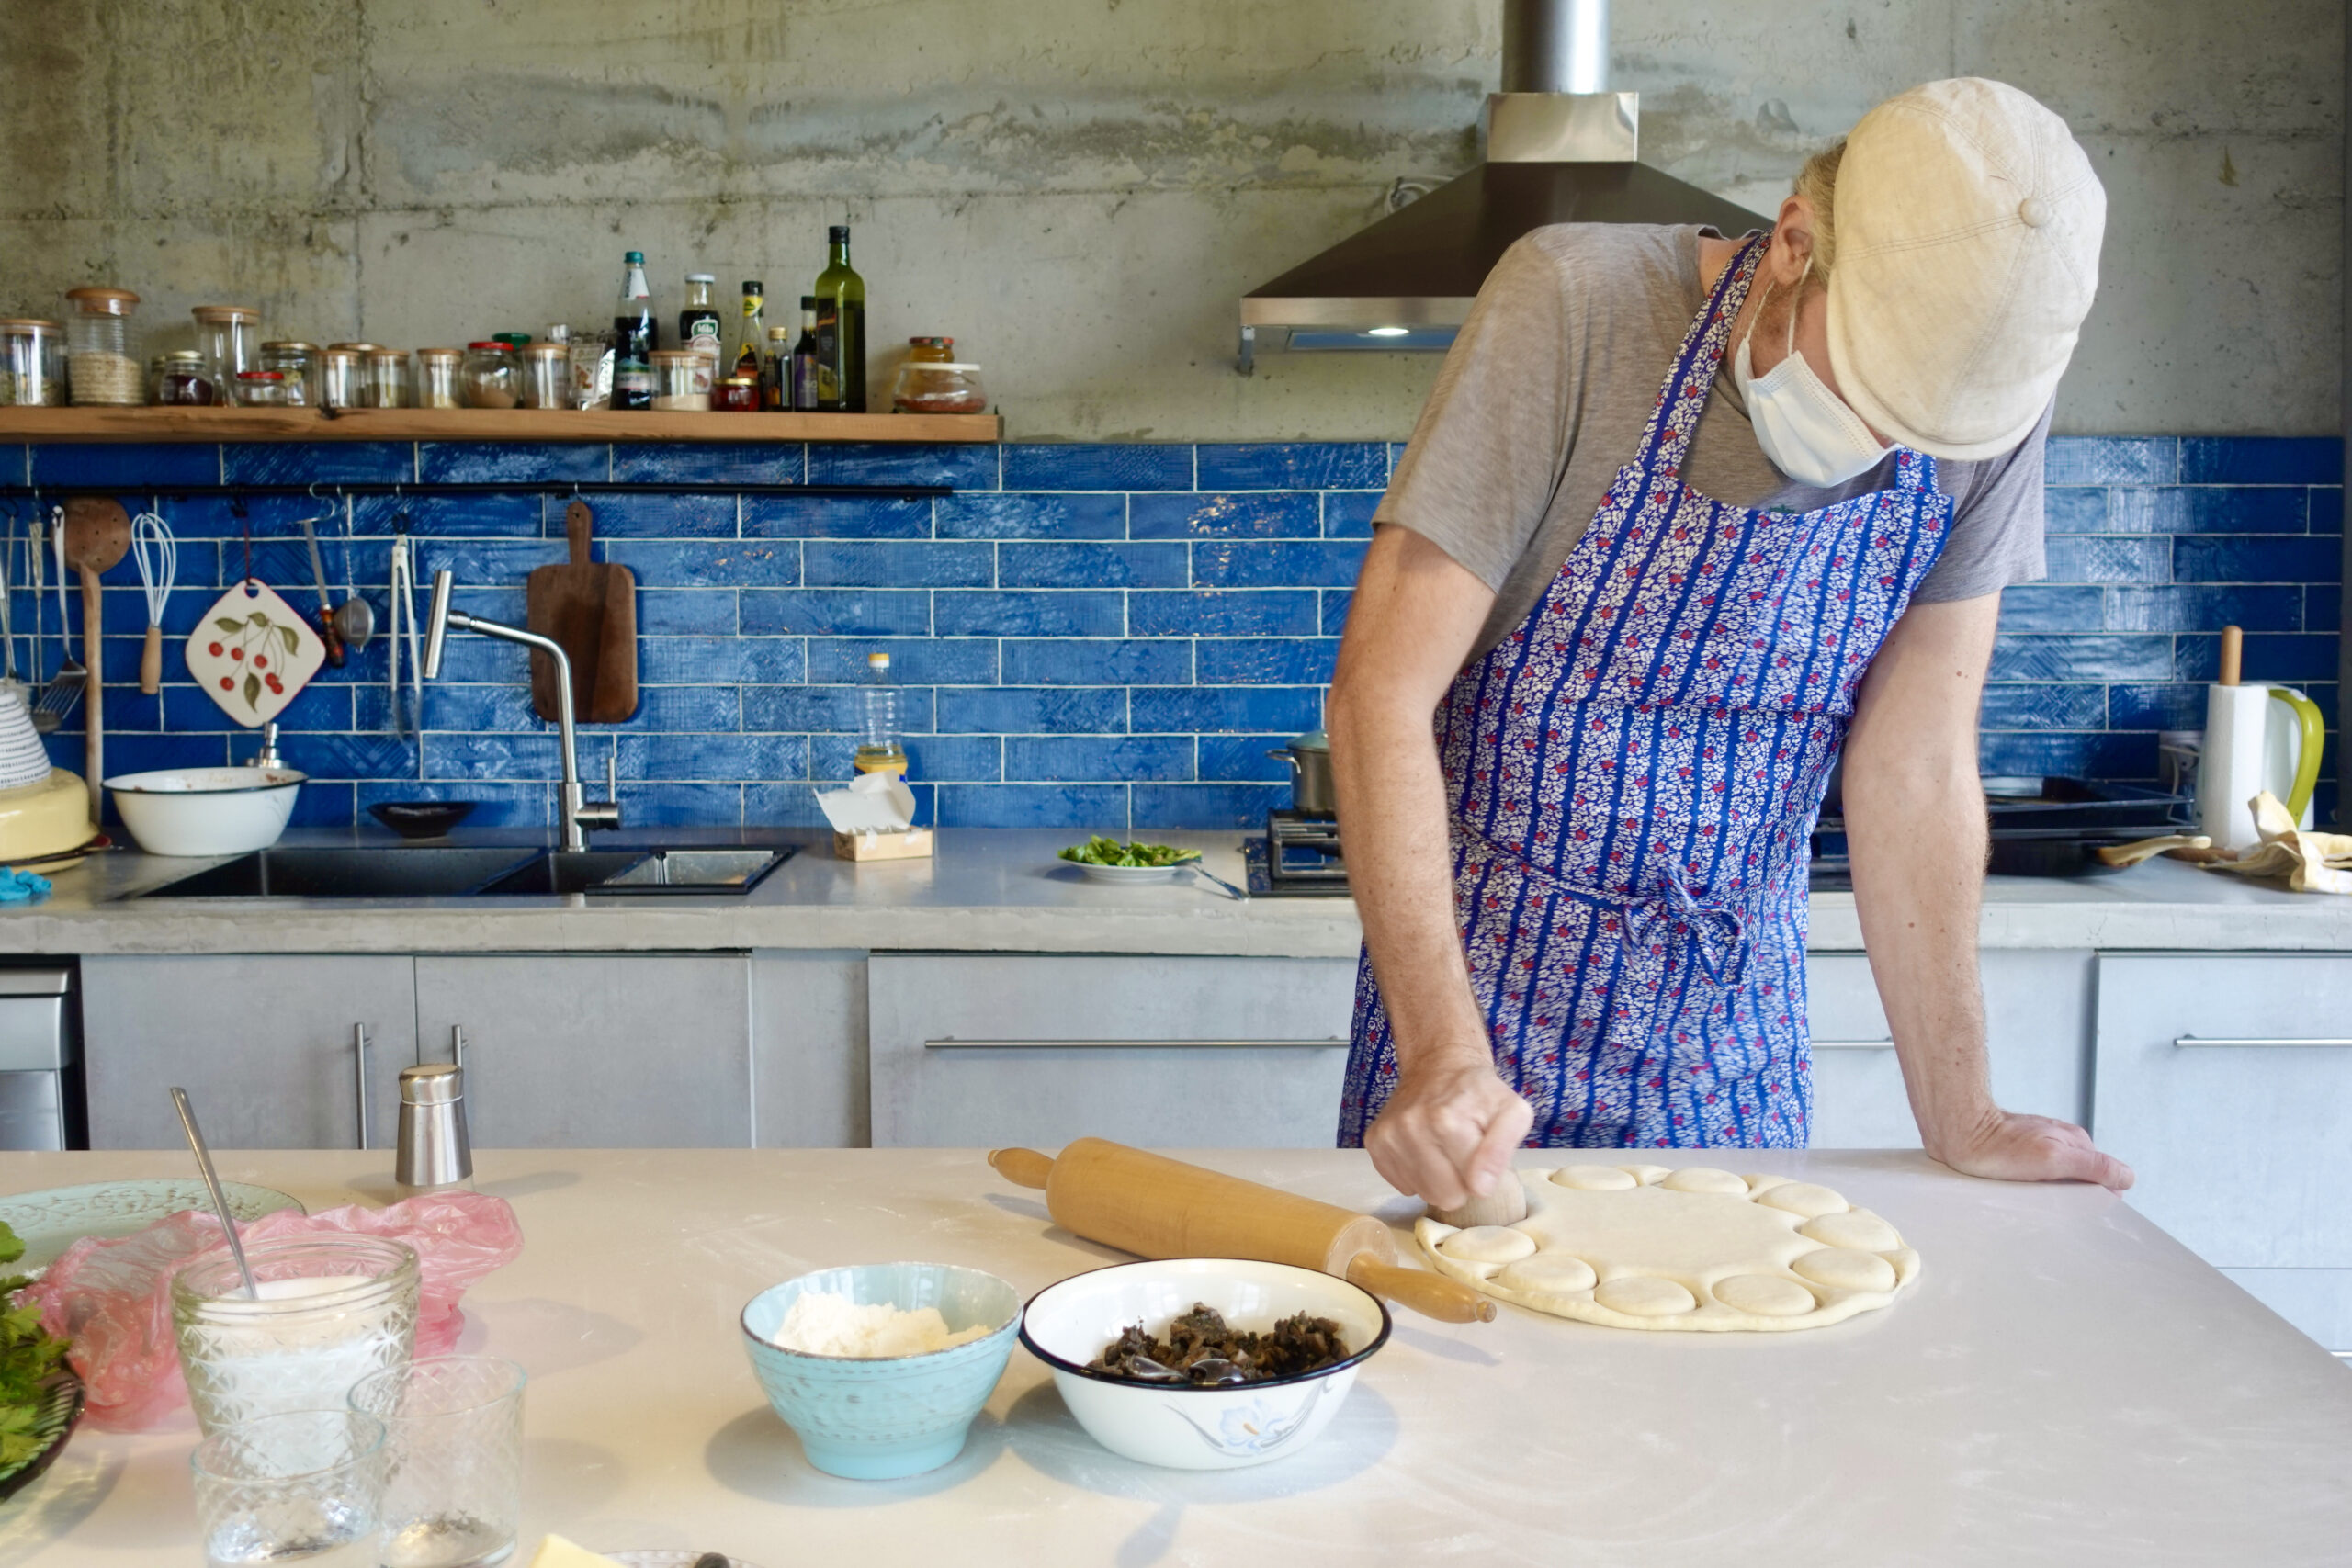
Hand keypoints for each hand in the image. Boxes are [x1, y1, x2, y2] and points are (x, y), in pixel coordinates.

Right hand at [1363, 1047, 1533, 1210]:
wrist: (1437, 1065)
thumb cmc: (1479, 1092)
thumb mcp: (1512, 1112)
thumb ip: (1502, 1150)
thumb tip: (1480, 1188)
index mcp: (1447, 1122)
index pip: (1472, 1188)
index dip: (1482, 1175)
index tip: (1481, 1153)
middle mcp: (1411, 1128)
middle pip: (1445, 1197)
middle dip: (1458, 1182)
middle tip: (1461, 1153)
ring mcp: (1388, 1136)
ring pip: (1421, 1193)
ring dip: (1436, 1178)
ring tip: (1442, 1148)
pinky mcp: (1374, 1142)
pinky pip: (1401, 1185)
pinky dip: (1415, 1173)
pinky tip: (1423, 1149)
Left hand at [1928, 1107, 2134, 1190]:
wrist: (1957, 1133)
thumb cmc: (2001, 1147)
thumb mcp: (2054, 1159)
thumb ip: (2093, 1167)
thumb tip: (2127, 1178)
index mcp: (2077, 1141)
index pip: (2105, 1176)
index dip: (2098, 1197)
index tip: (2084, 1213)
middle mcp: (2060, 1142)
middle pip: (2081, 1179)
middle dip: (2075, 1197)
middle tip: (2055, 1210)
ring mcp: (2039, 1147)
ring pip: (2058, 1180)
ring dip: (2052, 1195)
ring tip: (2035, 1202)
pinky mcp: (2019, 1156)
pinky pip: (2036, 1178)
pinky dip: (2034, 1189)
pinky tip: (2021, 1195)